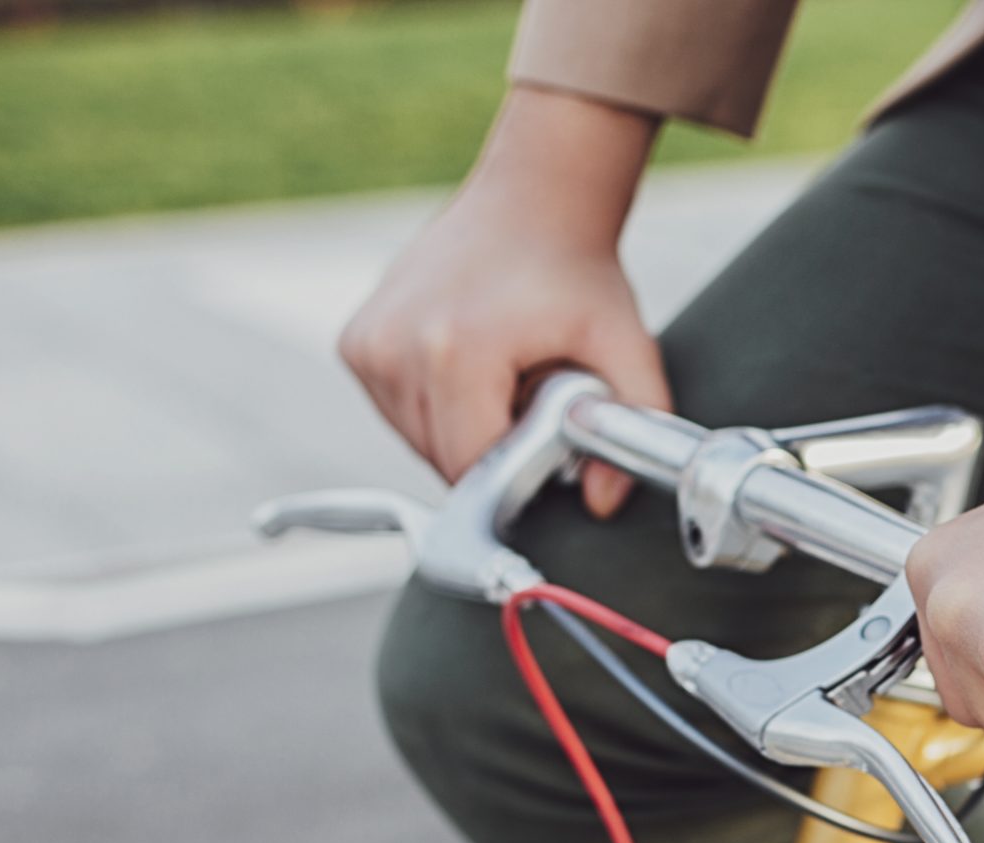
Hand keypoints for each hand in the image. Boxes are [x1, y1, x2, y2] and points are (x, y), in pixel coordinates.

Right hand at [340, 87, 669, 516]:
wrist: (533, 200)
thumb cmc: (577, 273)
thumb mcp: (627, 348)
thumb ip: (628, 429)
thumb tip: (601, 502)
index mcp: (452, 353)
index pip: (474, 469)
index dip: (519, 477)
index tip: (551, 450)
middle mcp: (395, 348)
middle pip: (444, 461)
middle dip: (494, 451)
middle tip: (532, 400)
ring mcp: (367, 345)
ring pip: (419, 443)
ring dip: (464, 430)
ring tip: (503, 377)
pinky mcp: (355, 343)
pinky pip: (399, 413)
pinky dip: (438, 407)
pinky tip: (470, 364)